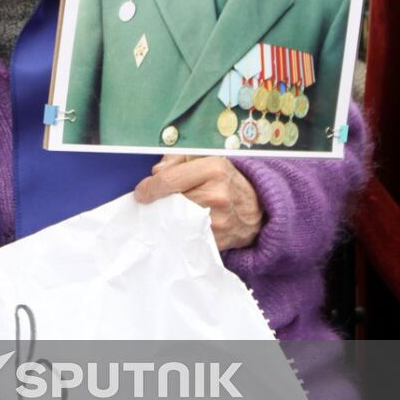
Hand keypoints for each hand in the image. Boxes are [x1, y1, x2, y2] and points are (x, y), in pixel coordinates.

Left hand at [135, 155, 262, 249]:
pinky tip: (183, 225)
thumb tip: (156, 173)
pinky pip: (186, 236)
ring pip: (175, 219)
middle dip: (159, 201)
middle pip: (170, 200)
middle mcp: (217, 195)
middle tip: (157, 200)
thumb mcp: (207, 158)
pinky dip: (180, 231)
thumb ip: (177, 159)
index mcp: (214, 168)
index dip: (149, 187)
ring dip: (168, 216)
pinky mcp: (216, 240)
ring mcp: (217, 221)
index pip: (169, 180)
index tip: (141, 192)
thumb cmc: (227, 180)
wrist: (257, 210)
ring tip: (173, 210)